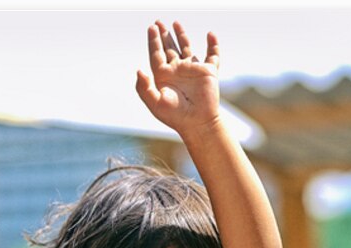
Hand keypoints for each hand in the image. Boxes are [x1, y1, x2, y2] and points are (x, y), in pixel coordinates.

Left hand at [135, 21, 220, 135]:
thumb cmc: (175, 116)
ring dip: (181, 35)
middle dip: (163, 35)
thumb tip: (138, 70)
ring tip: (175, 23)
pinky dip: (212, 44)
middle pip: (168, 48)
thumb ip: (143, 88)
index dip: (153, 41)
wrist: (197, 122)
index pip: (156, 54)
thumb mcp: (155, 103)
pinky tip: (210, 34)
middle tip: (158, 22)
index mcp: (163, 77)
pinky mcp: (208, 72)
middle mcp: (177, 71)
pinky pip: (212, 54)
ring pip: (186, 47)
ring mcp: (192, 70)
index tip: (151, 28)